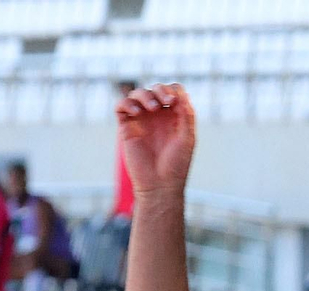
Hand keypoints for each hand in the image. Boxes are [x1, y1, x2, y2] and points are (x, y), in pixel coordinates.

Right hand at [116, 83, 195, 197]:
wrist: (159, 184)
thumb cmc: (176, 164)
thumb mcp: (187, 137)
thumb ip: (187, 114)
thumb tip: (180, 94)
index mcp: (173, 116)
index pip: (172, 91)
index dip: (173, 90)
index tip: (175, 103)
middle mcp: (156, 116)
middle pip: (155, 89)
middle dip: (160, 90)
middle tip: (166, 102)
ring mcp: (141, 120)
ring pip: (137, 94)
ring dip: (145, 95)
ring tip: (152, 108)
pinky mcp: (126, 127)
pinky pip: (121, 106)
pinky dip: (126, 103)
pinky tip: (135, 111)